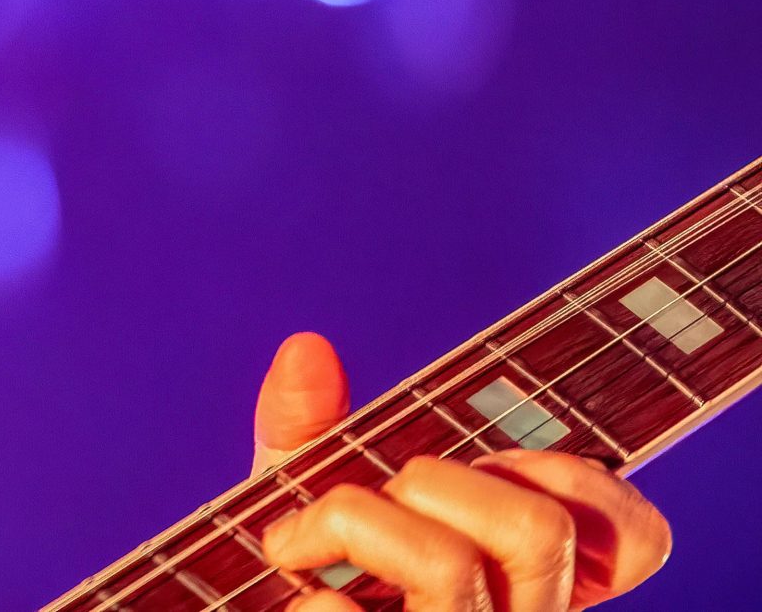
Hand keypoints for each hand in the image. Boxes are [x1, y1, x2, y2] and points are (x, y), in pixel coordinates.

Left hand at [246, 332, 670, 609]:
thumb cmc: (305, 575)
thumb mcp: (305, 492)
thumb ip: (309, 423)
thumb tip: (307, 349)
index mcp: (531, 586)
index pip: (637, 540)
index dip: (584, 484)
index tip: (489, 461)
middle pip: (541, 531)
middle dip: (431, 481)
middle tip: (365, 502)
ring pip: (451, 569)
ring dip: (353, 523)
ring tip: (298, 542)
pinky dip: (312, 601)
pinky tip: (302, 604)